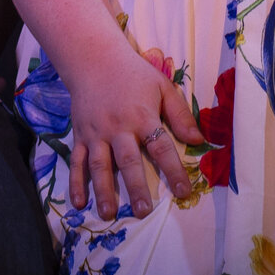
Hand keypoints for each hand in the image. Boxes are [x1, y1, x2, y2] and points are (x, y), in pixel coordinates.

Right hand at [65, 45, 204, 220]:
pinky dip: (75, 182)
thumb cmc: (134, 74)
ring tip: (109, 214)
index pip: (161, 147)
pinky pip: (76, 162)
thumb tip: (199, 141)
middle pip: (128, 160)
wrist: (94, 59)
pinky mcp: (79, 135)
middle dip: (135, 187)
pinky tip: (78, 203)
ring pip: (99, 165)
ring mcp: (95, 133)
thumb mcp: (162, 87)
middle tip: (143, 211)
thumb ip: (180, 115)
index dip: (173, 170)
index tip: (183, 191)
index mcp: (142, 116)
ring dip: (103, 190)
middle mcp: (118, 127)